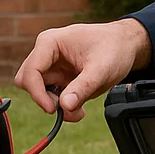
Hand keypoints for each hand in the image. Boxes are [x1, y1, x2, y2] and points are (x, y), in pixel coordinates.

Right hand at [13, 19, 151, 121]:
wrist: (126, 46)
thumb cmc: (114, 48)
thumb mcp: (101, 69)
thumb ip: (83, 87)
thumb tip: (65, 106)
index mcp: (50, 42)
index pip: (31, 71)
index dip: (37, 93)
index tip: (53, 109)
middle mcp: (46, 52)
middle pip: (28, 82)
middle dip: (45, 99)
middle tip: (68, 108)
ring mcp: (52, 65)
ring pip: (40, 92)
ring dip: (56, 105)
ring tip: (79, 110)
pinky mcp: (59, 76)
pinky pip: (52, 96)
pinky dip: (62, 105)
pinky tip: (79, 107)